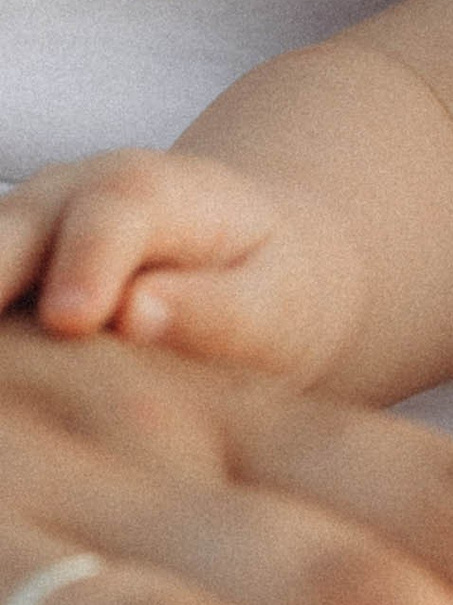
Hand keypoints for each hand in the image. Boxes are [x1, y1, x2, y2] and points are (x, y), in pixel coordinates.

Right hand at [0, 148, 357, 377]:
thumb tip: (134, 314)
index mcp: (157, 190)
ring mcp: (23, 229)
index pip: (116, 209)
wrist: (250, 262)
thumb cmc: (271, 287)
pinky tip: (3, 414)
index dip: (89, 260)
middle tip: (2, 380)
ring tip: (2, 397)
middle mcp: (72, 194)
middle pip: (12, 229)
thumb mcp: (273, 302)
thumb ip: (214, 310)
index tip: (72, 320)